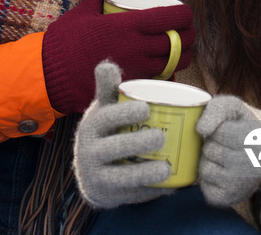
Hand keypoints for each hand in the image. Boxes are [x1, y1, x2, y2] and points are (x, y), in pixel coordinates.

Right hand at [42, 0, 195, 113]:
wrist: (50, 75)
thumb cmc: (64, 42)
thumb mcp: (82, 13)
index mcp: (129, 25)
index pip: (169, 18)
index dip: (184, 15)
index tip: (186, 13)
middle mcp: (137, 47)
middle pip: (178, 42)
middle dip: (189, 36)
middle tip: (189, 32)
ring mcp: (136, 69)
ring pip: (173, 63)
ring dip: (184, 56)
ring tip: (184, 50)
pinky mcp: (130, 85)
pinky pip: (158, 80)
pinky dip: (167, 74)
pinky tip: (166, 69)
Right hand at [73, 61, 173, 207]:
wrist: (89, 167)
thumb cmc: (106, 128)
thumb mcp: (104, 108)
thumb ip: (108, 88)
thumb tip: (106, 65)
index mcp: (92, 126)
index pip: (106, 118)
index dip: (124, 113)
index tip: (146, 109)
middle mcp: (89, 152)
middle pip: (113, 148)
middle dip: (136, 143)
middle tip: (160, 137)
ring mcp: (98, 177)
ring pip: (120, 177)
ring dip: (144, 173)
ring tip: (166, 168)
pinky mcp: (110, 196)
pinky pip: (131, 196)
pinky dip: (150, 192)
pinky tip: (170, 187)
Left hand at [196, 95, 260, 205]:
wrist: (255, 150)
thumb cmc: (238, 124)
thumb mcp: (231, 107)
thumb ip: (216, 109)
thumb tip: (201, 129)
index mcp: (256, 139)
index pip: (222, 132)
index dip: (216, 129)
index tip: (224, 129)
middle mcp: (253, 164)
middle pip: (211, 151)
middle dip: (210, 144)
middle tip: (221, 143)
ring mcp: (242, 183)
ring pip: (206, 170)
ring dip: (207, 161)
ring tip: (219, 157)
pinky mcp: (230, 198)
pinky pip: (205, 188)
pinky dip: (207, 179)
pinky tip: (219, 172)